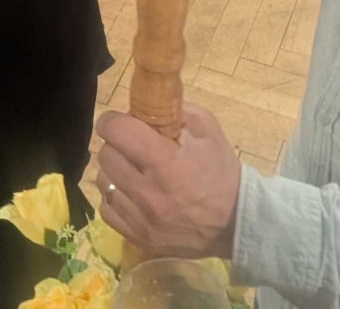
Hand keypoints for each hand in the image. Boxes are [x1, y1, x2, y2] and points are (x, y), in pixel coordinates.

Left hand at [95, 105, 241, 260]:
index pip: (116, 131)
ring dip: (114, 171)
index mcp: (165, 162)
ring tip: (134, 171)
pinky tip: (133, 194)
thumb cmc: (221, 173)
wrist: (235, 224)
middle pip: (105, 155)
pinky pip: (107, 209)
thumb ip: (174, 110)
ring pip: (103, 181)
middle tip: (132, 146)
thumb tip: (145, 101)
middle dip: (116, 144)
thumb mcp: (207, 130)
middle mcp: (148, 193)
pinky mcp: (138, 238)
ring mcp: (141, 220)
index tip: (121, 121)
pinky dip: (116, 197)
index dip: (114, 121)